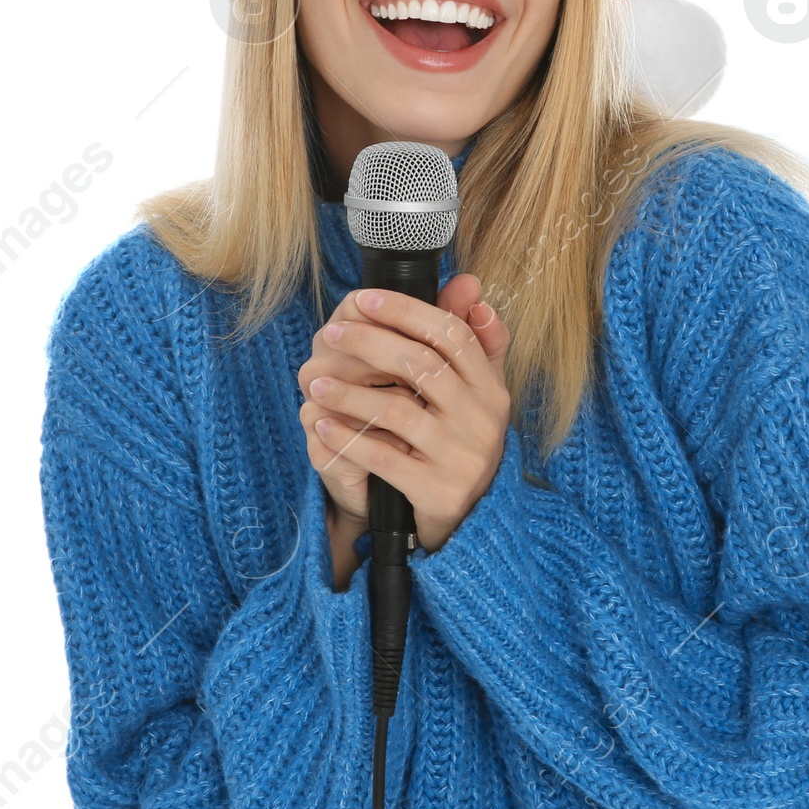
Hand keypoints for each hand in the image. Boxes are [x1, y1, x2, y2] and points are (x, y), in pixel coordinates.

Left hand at [297, 273, 510, 552]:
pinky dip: (350, 439)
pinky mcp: (438, 492)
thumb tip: (470, 286)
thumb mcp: (476, 393)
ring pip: (398, 411)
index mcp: (492, 389)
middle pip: (422, 365)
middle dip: (370, 343)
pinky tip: (323, 424)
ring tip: (316, 382)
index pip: (452, 334)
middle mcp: (483, 420)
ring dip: (350, 393)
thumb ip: (473, 340)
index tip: (364, 299)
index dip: (406, 311)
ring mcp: (462, 458)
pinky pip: (385, 459)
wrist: (473, 522)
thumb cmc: (461, 443)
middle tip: (331, 333)